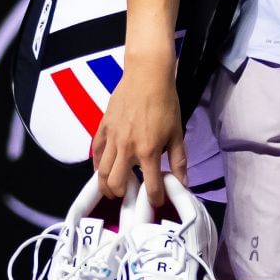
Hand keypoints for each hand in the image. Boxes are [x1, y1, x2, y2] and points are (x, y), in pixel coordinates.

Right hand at [88, 49, 187, 208]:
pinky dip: (97, 165)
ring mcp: (111, 138)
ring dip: (106, 185)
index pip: (150, 186)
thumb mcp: (177, 132)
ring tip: (113, 190)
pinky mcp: (103, 128)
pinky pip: (95, 152)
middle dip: (121, 196)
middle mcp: (126, 148)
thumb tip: (184, 182)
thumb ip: (179, 160)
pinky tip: (102, 169)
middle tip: (128, 196)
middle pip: (116, 183)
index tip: (157, 203)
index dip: (155, 199)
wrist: (147, 76)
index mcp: (148, 151)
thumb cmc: (166, 103)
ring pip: (101, 171)